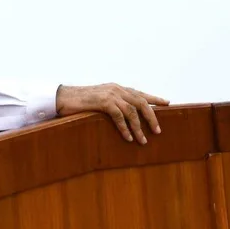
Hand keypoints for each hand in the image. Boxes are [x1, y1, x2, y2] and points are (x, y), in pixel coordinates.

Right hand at [55, 84, 169, 143]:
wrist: (61, 97)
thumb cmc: (78, 102)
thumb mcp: (98, 100)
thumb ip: (111, 104)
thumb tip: (122, 115)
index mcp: (117, 88)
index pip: (140, 93)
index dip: (154, 98)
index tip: (167, 103)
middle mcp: (116, 89)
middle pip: (141, 102)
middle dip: (152, 116)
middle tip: (158, 131)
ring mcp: (110, 94)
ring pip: (132, 111)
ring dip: (139, 127)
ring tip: (144, 140)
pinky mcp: (102, 102)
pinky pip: (119, 116)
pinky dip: (125, 128)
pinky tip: (129, 138)